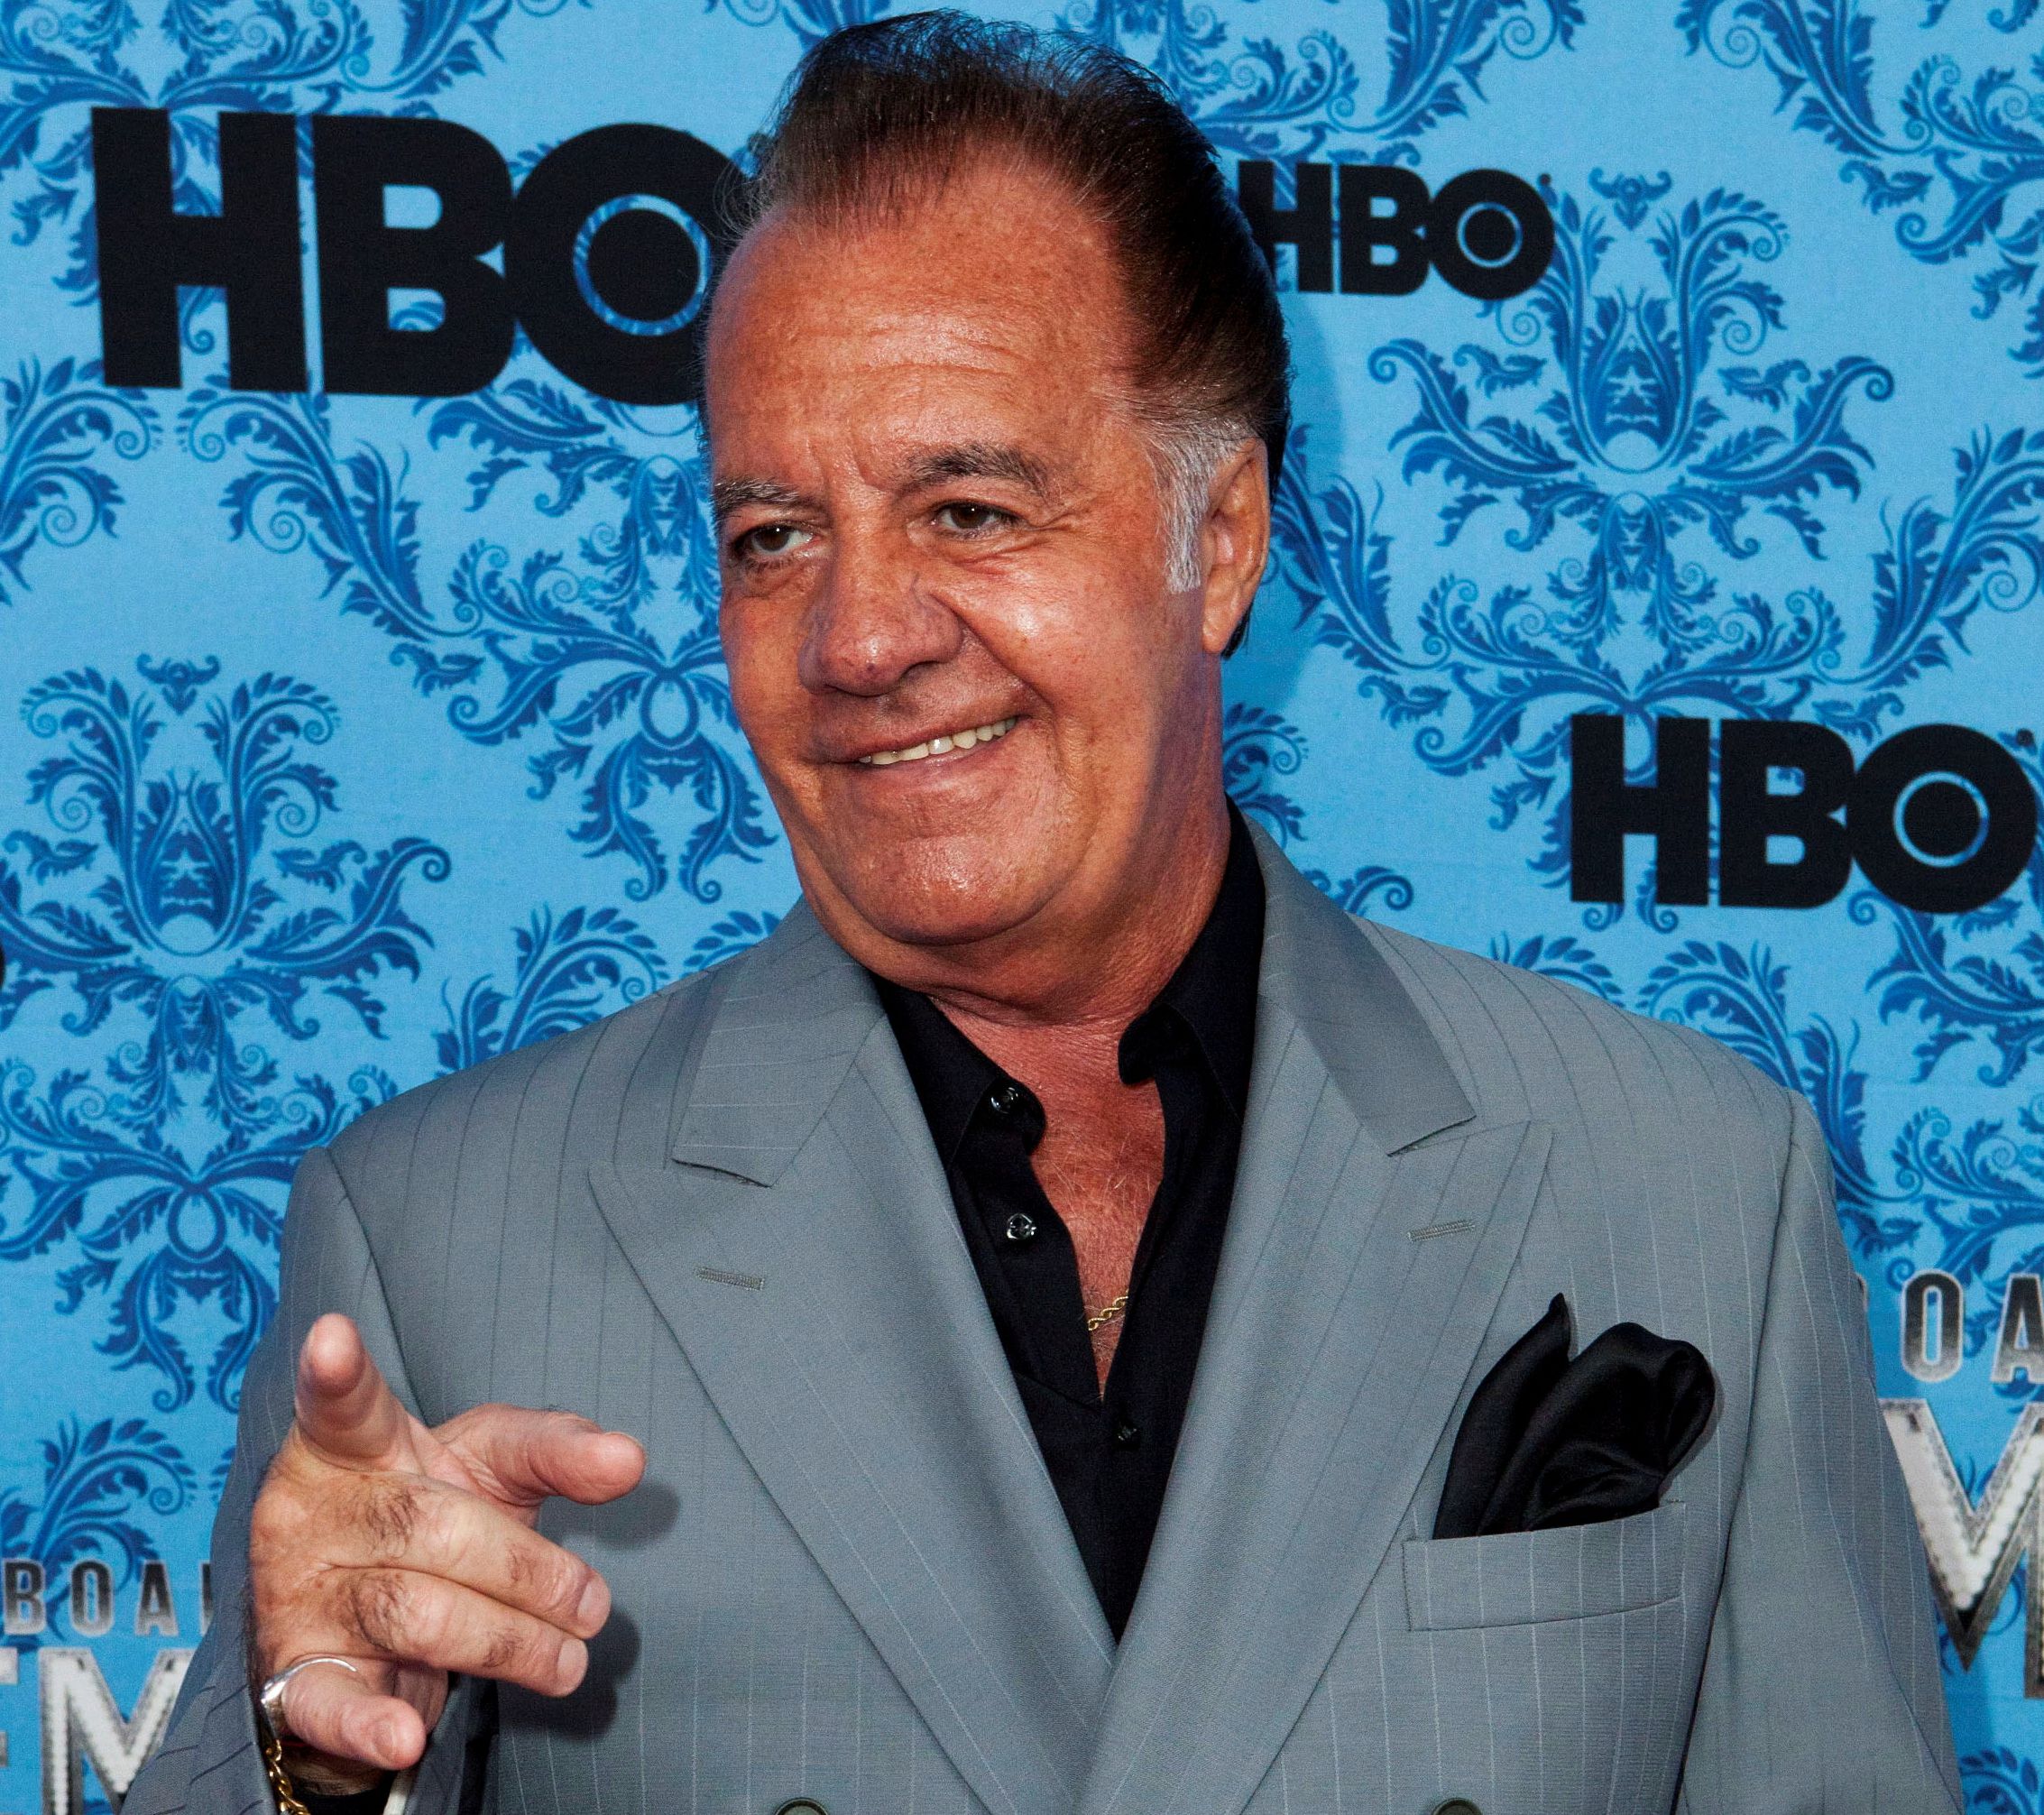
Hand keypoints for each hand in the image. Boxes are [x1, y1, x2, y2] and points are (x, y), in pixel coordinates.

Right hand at [248, 1314, 645, 1784]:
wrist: (360, 1619)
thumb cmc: (436, 1511)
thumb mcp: (494, 1466)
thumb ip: (557, 1450)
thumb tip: (628, 1460)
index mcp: (354, 1446)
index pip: (349, 1406)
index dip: (340, 1376)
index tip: (335, 1337)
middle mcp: (312, 1512)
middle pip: (430, 1527)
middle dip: (528, 1569)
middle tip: (593, 1602)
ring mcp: (300, 1594)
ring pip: (412, 1612)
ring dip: (508, 1641)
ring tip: (570, 1658)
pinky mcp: (297, 1676)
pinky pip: (327, 1703)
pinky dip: (368, 1726)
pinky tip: (405, 1740)